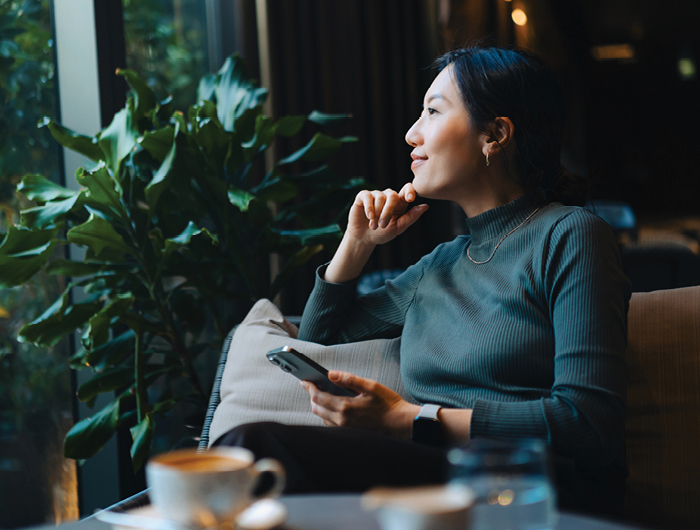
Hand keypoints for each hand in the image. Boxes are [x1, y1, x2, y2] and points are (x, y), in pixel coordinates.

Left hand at [301, 371, 419, 438]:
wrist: (399, 424)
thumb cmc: (387, 404)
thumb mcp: (370, 386)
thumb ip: (349, 379)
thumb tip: (331, 374)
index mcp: (345, 407)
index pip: (318, 397)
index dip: (309, 387)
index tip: (305, 380)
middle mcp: (342, 420)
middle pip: (316, 408)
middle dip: (312, 396)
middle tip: (311, 385)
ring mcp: (344, 429)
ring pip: (322, 417)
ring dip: (318, 406)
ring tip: (320, 394)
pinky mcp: (349, 433)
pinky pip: (330, 424)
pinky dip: (326, 414)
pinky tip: (331, 406)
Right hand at [346, 183, 428, 246]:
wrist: (364, 238)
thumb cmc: (382, 233)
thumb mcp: (398, 227)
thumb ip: (411, 217)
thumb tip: (426, 206)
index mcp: (399, 202)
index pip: (407, 189)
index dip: (410, 191)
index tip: (410, 199)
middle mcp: (388, 196)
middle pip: (392, 195)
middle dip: (388, 211)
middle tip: (383, 225)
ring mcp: (375, 195)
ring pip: (380, 197)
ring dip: (377, 214)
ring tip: (373, 226)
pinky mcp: (363, 196)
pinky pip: (367, 196)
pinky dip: (369, 207)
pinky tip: (369, 217)